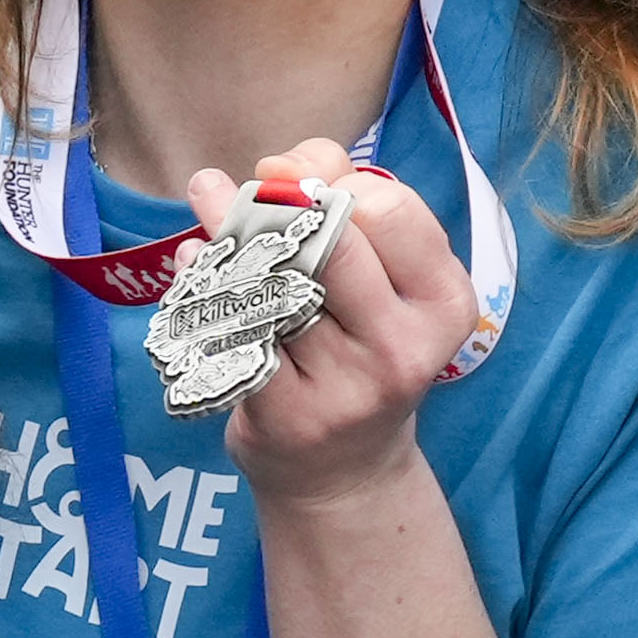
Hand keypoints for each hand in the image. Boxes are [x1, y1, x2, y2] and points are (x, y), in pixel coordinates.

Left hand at [209, 157, 489, 506]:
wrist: (344, 473)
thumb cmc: (361, 348)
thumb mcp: (388, 282)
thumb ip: (352, 202)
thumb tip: (283, 165)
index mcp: (444, 304)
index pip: (392, 211)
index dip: (339, 177)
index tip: (300, 174)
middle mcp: (404, 348)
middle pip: (337, 240)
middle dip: (282, 197)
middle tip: (251, 187)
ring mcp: (346, 387)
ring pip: (276, 280)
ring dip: (228, 227)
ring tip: (207, 194)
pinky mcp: (287, 414)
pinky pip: (236, 329)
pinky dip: (205, 282)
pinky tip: (193, 258)